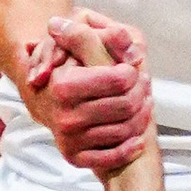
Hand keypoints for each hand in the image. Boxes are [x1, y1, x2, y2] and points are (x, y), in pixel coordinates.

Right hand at [25, 10, 153, 173]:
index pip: (119, 79)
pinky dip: (131, 147)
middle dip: (141, 91)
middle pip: (126, 105)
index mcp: (64, 86)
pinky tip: (139, 137)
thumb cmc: (67, 70)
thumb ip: (95, 37)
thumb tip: (118, 33)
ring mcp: (70, 139)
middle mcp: (65, 115)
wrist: (45, 102)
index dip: (132, 72)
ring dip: (142, 116)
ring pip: (125, 130)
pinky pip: (112, 157)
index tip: (132, 68)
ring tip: (145, 103)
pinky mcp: (75, 157)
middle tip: (144, 83)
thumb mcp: (77, 46)